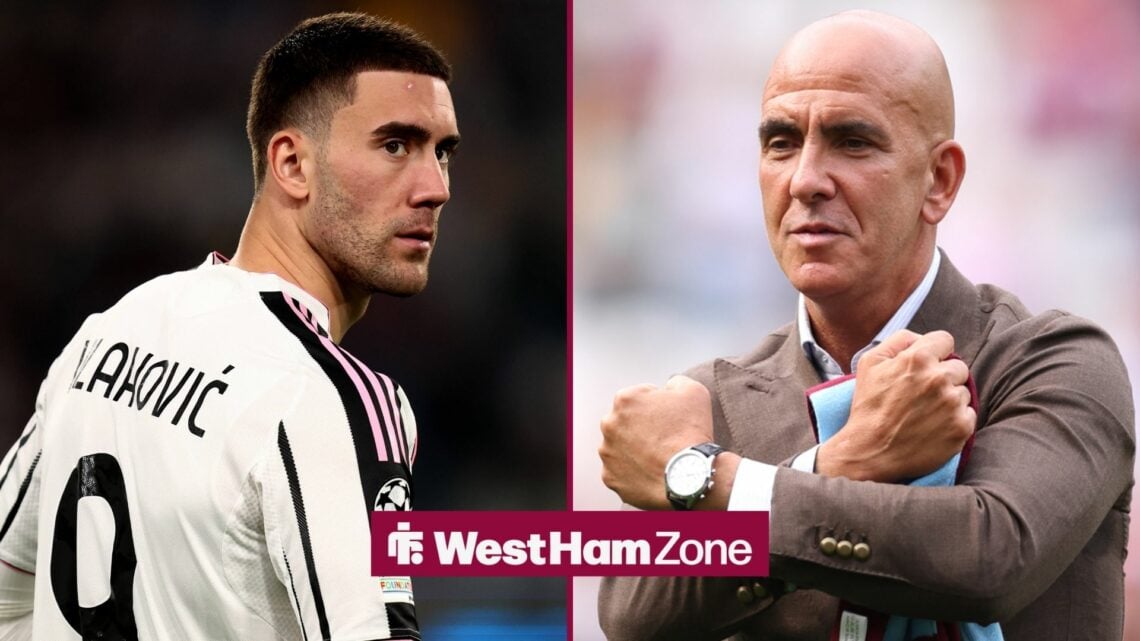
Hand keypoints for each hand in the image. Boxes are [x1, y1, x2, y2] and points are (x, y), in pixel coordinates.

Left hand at [599, 376, 715, 509]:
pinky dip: (633, 471)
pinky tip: (651, 471)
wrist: (689, 477)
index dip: (659, 406)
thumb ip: (676, 381)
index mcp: (625, 399)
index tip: (670, 418)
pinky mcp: (610, 477)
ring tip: (658, 457)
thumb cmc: (690, 434)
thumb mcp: (693, 391)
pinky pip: (620, 471)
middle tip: (665, 438)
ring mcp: (607, 452)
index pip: (641, 397)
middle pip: (626, 421)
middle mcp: (609, 424)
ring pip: (621, 446)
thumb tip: (669, 386)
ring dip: (635, 449)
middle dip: (642, 426)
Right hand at [817, 330, 975, 481]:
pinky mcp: (961, 427)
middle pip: (958, 367)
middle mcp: (939, 378)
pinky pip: (969, 414)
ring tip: (925, 412)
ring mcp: (952, 403)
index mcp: (918, 358)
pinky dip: (955, 419)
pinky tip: (934, 426)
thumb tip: (921, 338)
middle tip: (922, 394)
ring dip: (949, 399)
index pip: (945, 340)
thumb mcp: (870, 363)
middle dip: (943, 376)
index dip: (935, 352)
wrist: (870, 452)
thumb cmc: (868, 406)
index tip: (926, 366)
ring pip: (963, 391)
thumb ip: (898, 341)